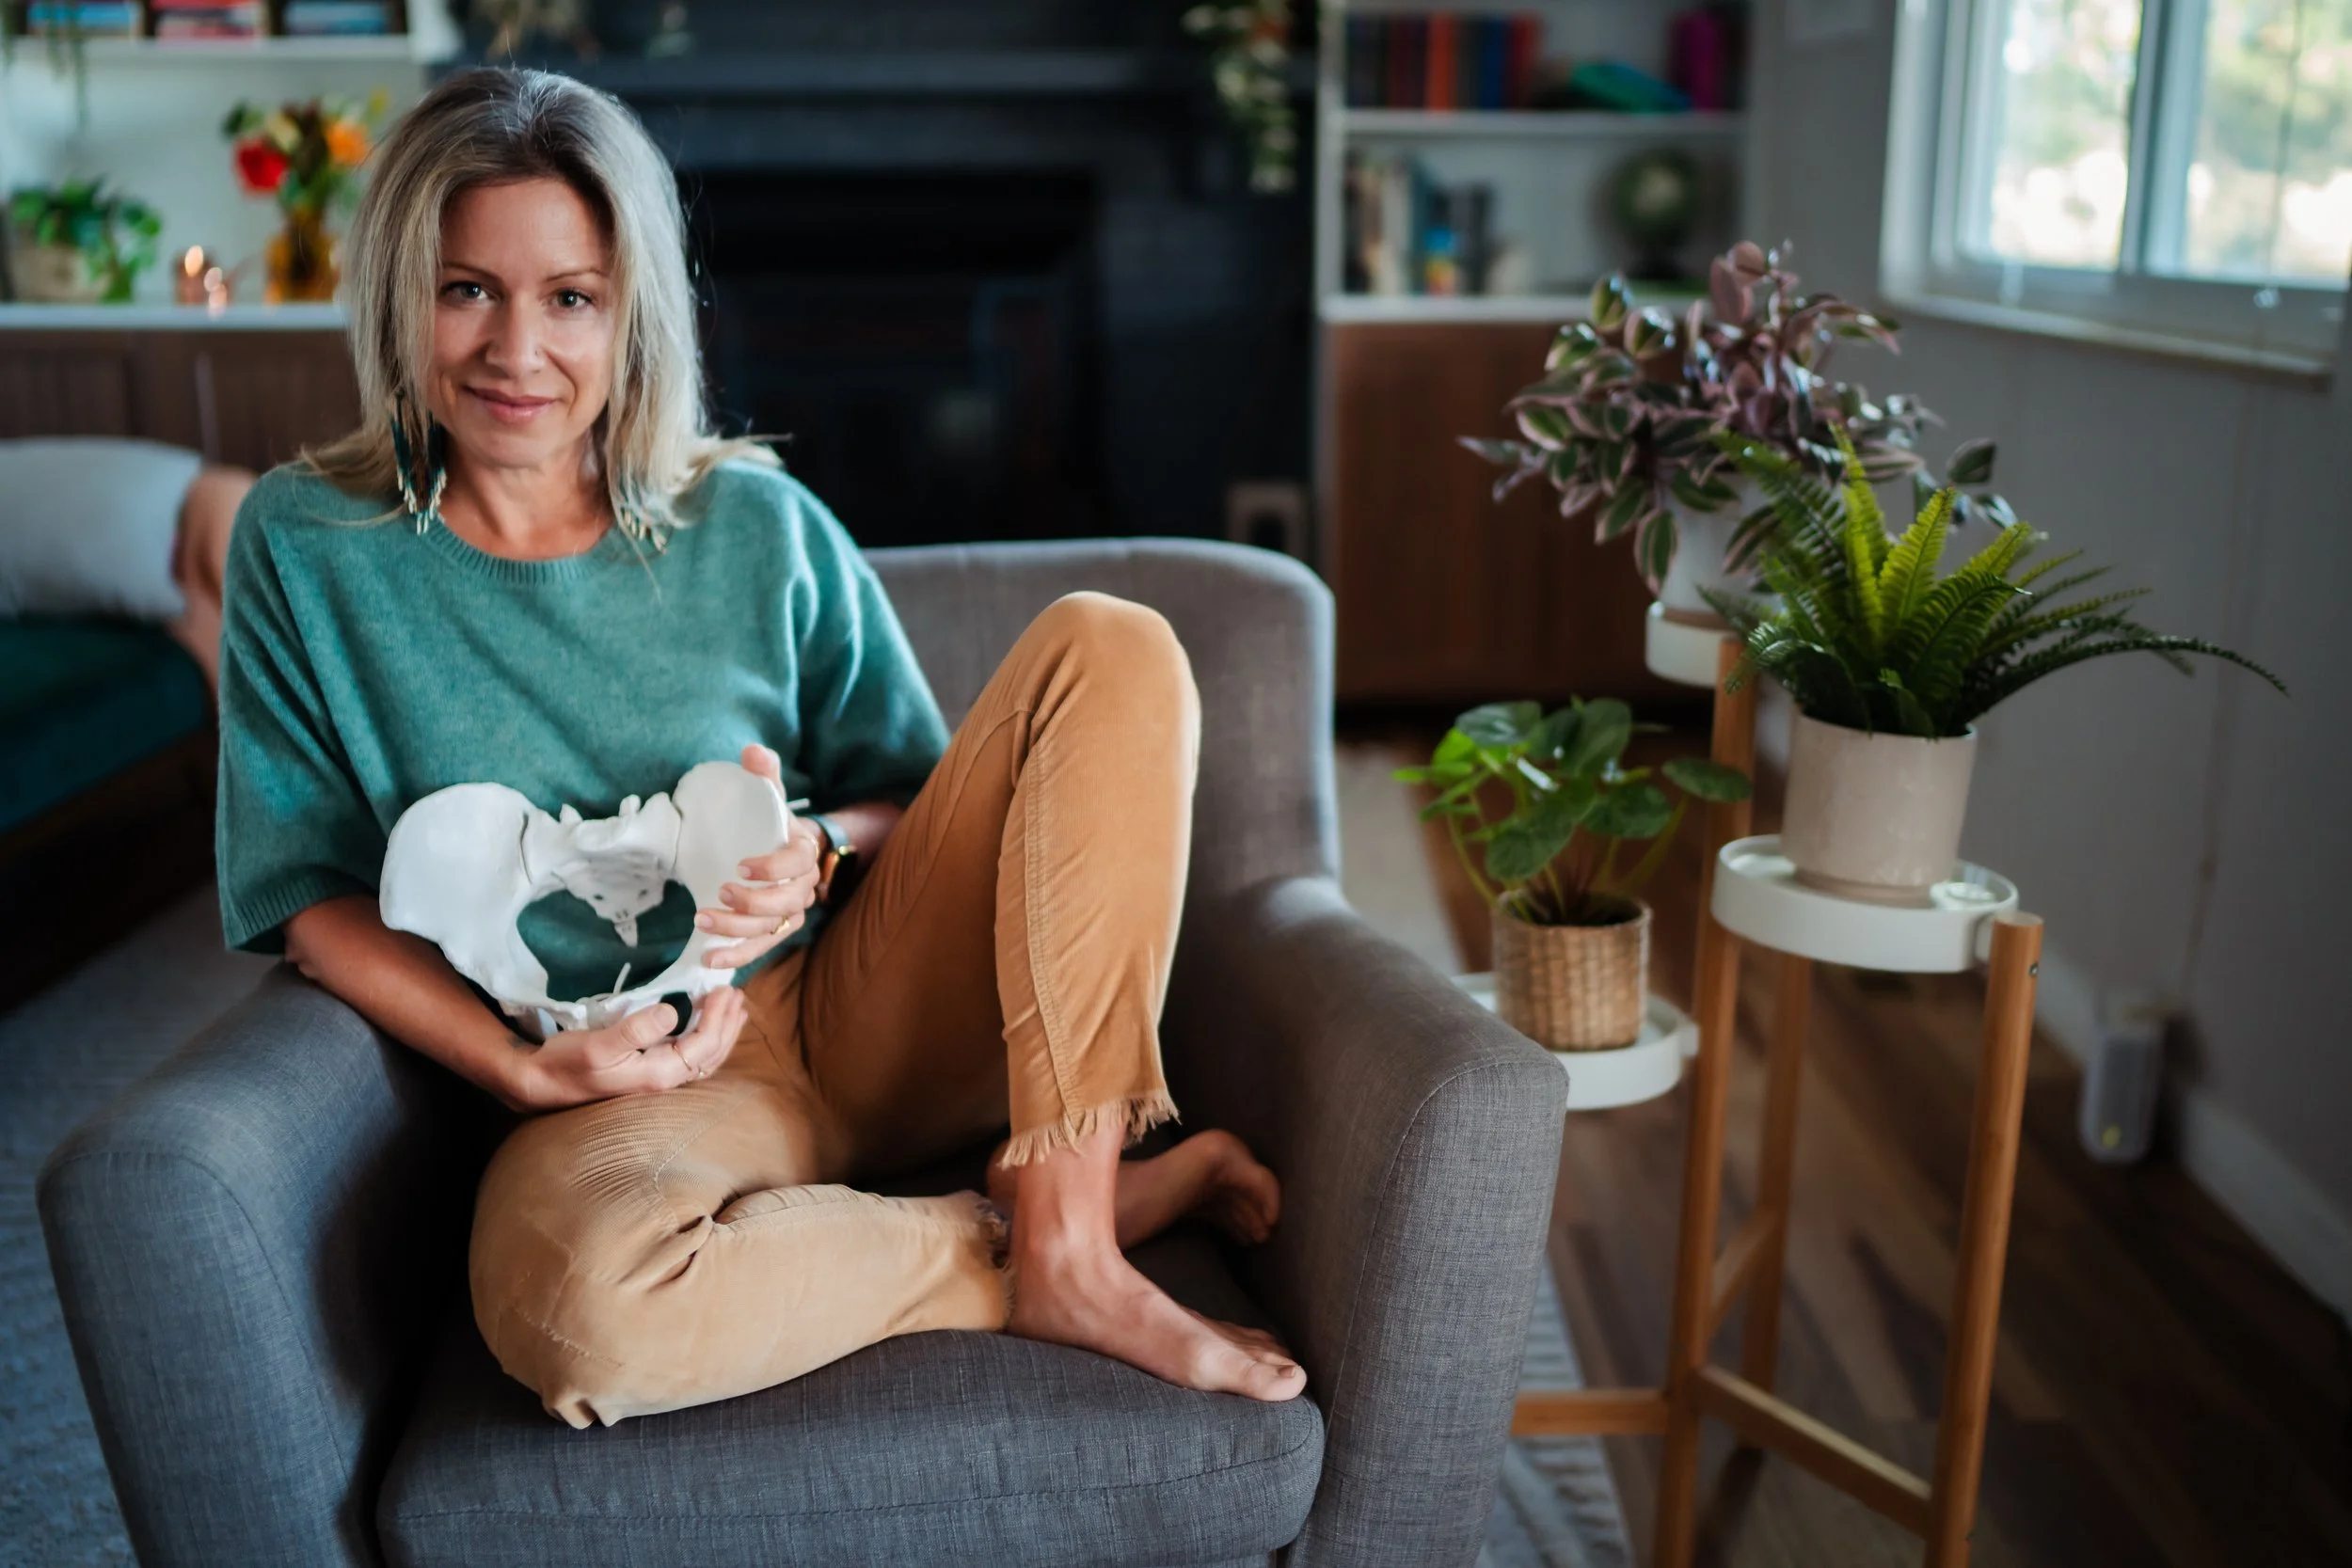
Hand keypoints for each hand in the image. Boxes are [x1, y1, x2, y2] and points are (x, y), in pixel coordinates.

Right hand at [509, 987, 746, 1111]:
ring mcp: (657, 1076)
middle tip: (737, 992)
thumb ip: (637, 1029)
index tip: (724, 989)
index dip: (719, 1018)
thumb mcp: (600, 1044)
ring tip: (734, 1006)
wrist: (544, 1082)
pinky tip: (706, 1021)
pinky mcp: (648, 1070)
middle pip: (712, 1054)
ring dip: (722, 1030)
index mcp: (658, 1074)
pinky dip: (706, 1035)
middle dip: (728, 1024)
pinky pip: (690, 1054)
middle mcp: (664, 1079)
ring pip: (704, 1056)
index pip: (704, 1046)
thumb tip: (674, 1012)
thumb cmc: (568, 1062)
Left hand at [696, 743, 822, 970]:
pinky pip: (760, 949)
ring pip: (769, 928)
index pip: (797, 864)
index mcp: (803, 853)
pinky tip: (710, 958)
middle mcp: (802, 887)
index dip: (772, 869)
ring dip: (736, 929)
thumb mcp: (768, 794)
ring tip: (701, 920)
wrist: (783, 849)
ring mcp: (790, 913)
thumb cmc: (772, 822)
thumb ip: (764, 772)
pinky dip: (736, 957)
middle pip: (784, 903)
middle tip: (718, 893)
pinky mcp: (775, 931)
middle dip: (751, 903)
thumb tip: (752, 752)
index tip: (740, 865)